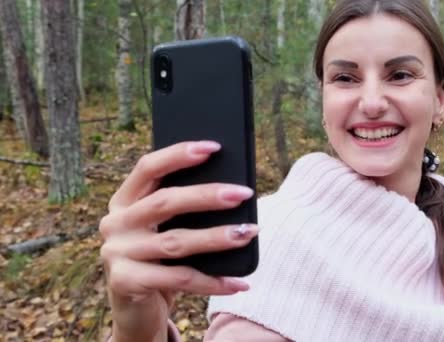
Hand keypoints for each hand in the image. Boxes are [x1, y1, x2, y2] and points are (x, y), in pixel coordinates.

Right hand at [99, 141, 257, 341]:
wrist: (135, 309)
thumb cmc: (158, 259)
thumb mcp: (164, 229)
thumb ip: (182, 209)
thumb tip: (232, 189)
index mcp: (123, 200)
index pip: (148, 167)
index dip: (179, 154)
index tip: (214, 147)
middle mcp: (115, 223)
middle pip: (164, 201)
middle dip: (207, 195)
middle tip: (243, 193)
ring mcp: (116, 253)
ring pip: (175, 242)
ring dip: (217, 237)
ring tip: (249, 232)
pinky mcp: (125, 283)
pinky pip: (179, 279)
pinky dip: (213, 281)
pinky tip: (238, 282)